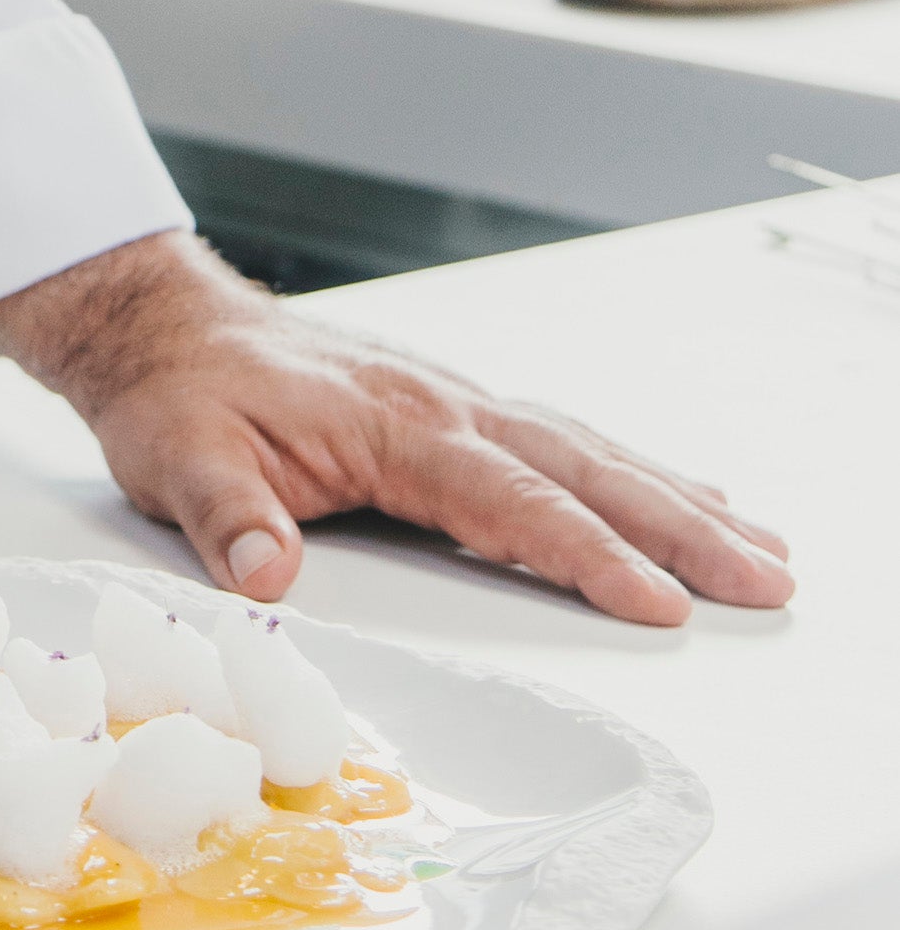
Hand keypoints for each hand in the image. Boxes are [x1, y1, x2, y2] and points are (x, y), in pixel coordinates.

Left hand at [0, 232, 793, 624]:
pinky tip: (679, 494)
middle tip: (767, 577)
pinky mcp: (449, 411)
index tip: (658, 602)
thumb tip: (267, 575)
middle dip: (679, 527)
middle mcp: (441, 405)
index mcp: (393, 422)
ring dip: (675, 498)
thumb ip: (229, 518)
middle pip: (582, 470)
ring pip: (586, 451)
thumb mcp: (179, 458)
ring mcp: (452, 403)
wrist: (162, 327)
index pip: (510, 499)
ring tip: (760, 544)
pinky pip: (560, 441)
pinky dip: (629, 471)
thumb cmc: (177, 396)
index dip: (587, 554)